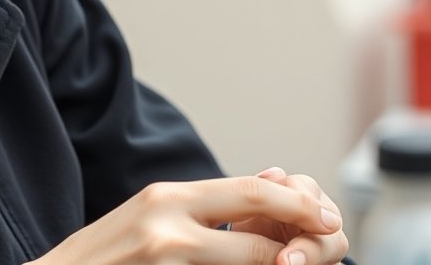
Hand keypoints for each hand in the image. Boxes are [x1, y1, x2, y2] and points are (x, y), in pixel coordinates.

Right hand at [31, 173, 345, 264]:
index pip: (255, 190)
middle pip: (265, 228)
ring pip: (255, 264)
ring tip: (290, 261)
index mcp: (167, 197)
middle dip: (308, 242)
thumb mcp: (149, 216)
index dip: (301, 204)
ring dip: (279, 264)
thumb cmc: (101, 259)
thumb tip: (276, 174)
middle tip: (329, 247)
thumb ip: (207, 204)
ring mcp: (167, 259)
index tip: (328, 217)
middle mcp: (169, 223)